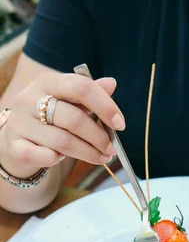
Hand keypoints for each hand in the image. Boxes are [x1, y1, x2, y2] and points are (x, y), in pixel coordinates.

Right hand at [0, 72, 124, 178]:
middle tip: (111, 149)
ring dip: (88, 152)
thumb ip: (89, 93)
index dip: (105, 106)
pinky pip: (45, 156)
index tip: (120, 124)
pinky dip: (59, 159)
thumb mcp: (67, 100)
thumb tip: (111, 83)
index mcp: (47, 82)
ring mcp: (20, 123)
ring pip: (63, 142)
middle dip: (99, 137)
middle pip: (74, 119)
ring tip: (101, 157)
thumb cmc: (48, 117)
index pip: (81, 87)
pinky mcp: (15, 146)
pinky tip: (64, 158)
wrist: (15, 136)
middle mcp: (29, 99)